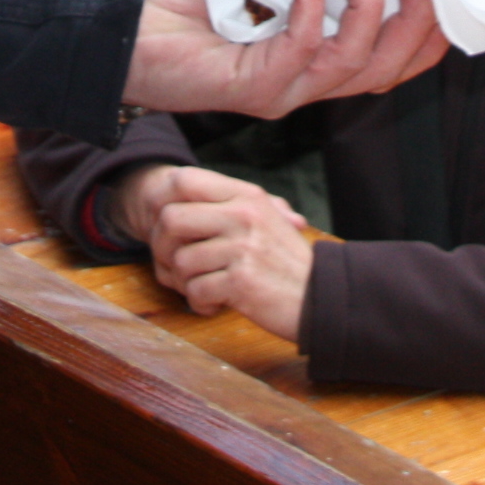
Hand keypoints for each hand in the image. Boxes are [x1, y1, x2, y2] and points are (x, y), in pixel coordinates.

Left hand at [125, 0, 449, 119]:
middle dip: (421, 20)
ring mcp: (284, 88)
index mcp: (310, 55)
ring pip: (359, 64)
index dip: (428, 29)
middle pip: (389, 69)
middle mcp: (305, 80)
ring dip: (368, 1)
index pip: (389, 58)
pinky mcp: (258, 87)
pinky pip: (307, 45)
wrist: (114, 21)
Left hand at [142, 167, 313, 340]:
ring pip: (180, 261)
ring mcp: (242, 248)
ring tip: (205, 288)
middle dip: (164, 248)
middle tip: (176, 266)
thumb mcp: (266, 218)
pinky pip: (195, 291)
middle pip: (170, 219)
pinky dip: (200, 304)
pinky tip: (216, 304)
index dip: (165, 202)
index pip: (184, 180)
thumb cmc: (286, 261)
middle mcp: (243, 215)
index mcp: (246, 196)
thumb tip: (178, 185)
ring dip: (185, 283)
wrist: (321, 297)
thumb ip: (229, 204)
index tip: (172, 229)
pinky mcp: (241, 282)